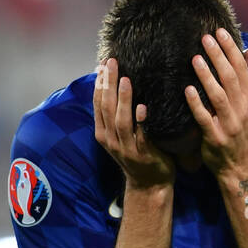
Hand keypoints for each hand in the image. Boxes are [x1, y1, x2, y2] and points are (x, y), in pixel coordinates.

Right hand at [93, 58, 173, 190]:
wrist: (149, 185)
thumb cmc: (137, 154)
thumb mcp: (120, 135)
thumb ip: (116, 115)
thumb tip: (116, 85)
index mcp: (103, 133)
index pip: (98, 104)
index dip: (99, 84)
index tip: (102, 65)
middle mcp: (111, 140)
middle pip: (107, 108)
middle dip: (108, 84)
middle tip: (112, 63)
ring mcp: (126, 148)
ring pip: (121, 121)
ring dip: (124, 100)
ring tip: (126, 80)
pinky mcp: (143, 155)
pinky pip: (141, 136)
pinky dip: (141, 122)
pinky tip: (143, 108)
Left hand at [184, 29, 247, 180]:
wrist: (239, 164)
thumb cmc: (245, 129)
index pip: (243, 68)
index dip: (232, 49)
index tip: (220, 32)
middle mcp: (243, 109)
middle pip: (231, 78)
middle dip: (219, 56)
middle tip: (205, 38)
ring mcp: (229, 124)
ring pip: (219, 96)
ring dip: (207, 76)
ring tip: (195, 58)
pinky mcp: (215, 137)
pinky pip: (205, 118)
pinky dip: (197, 104)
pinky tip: (187, 90)